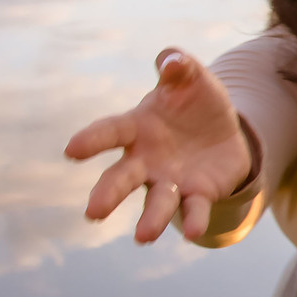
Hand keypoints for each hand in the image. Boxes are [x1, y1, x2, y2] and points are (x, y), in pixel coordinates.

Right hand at [65, 48, 256, 243]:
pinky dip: (194, 220)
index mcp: (137, 128)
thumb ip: (179, 67)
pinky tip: (194, 233)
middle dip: (108, 194)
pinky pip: (194, 209)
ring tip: (144, 236)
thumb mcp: (192, 78)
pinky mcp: (197, 194)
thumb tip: (172, 60)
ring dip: (151, 219)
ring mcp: (170, 181)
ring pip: (157, 202)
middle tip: (93, 212)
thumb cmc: (194, 101)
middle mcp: (146, 160)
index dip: (91, 140)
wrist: (225, 131)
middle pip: (122, 178)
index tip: (71, 149)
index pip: (110, 132)